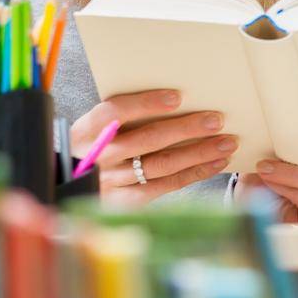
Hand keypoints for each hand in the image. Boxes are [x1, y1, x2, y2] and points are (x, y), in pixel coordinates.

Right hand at [71, 90, 237, 205]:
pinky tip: (216, 163)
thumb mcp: (95, 128)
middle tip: (217, 119)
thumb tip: (176, 97)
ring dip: (199, 152)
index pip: (115, 112)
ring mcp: (112, 181)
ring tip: (227, 142)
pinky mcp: (127, 200)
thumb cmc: (94, 147)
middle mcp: (98, 157)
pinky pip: (166, 185)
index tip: (177, 97)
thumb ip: (122, 115)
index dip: (146, 103)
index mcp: (86, 131)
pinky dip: (194, 173)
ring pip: (162, 164)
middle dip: (186, 128)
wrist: (70, 186)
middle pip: (147, 139)